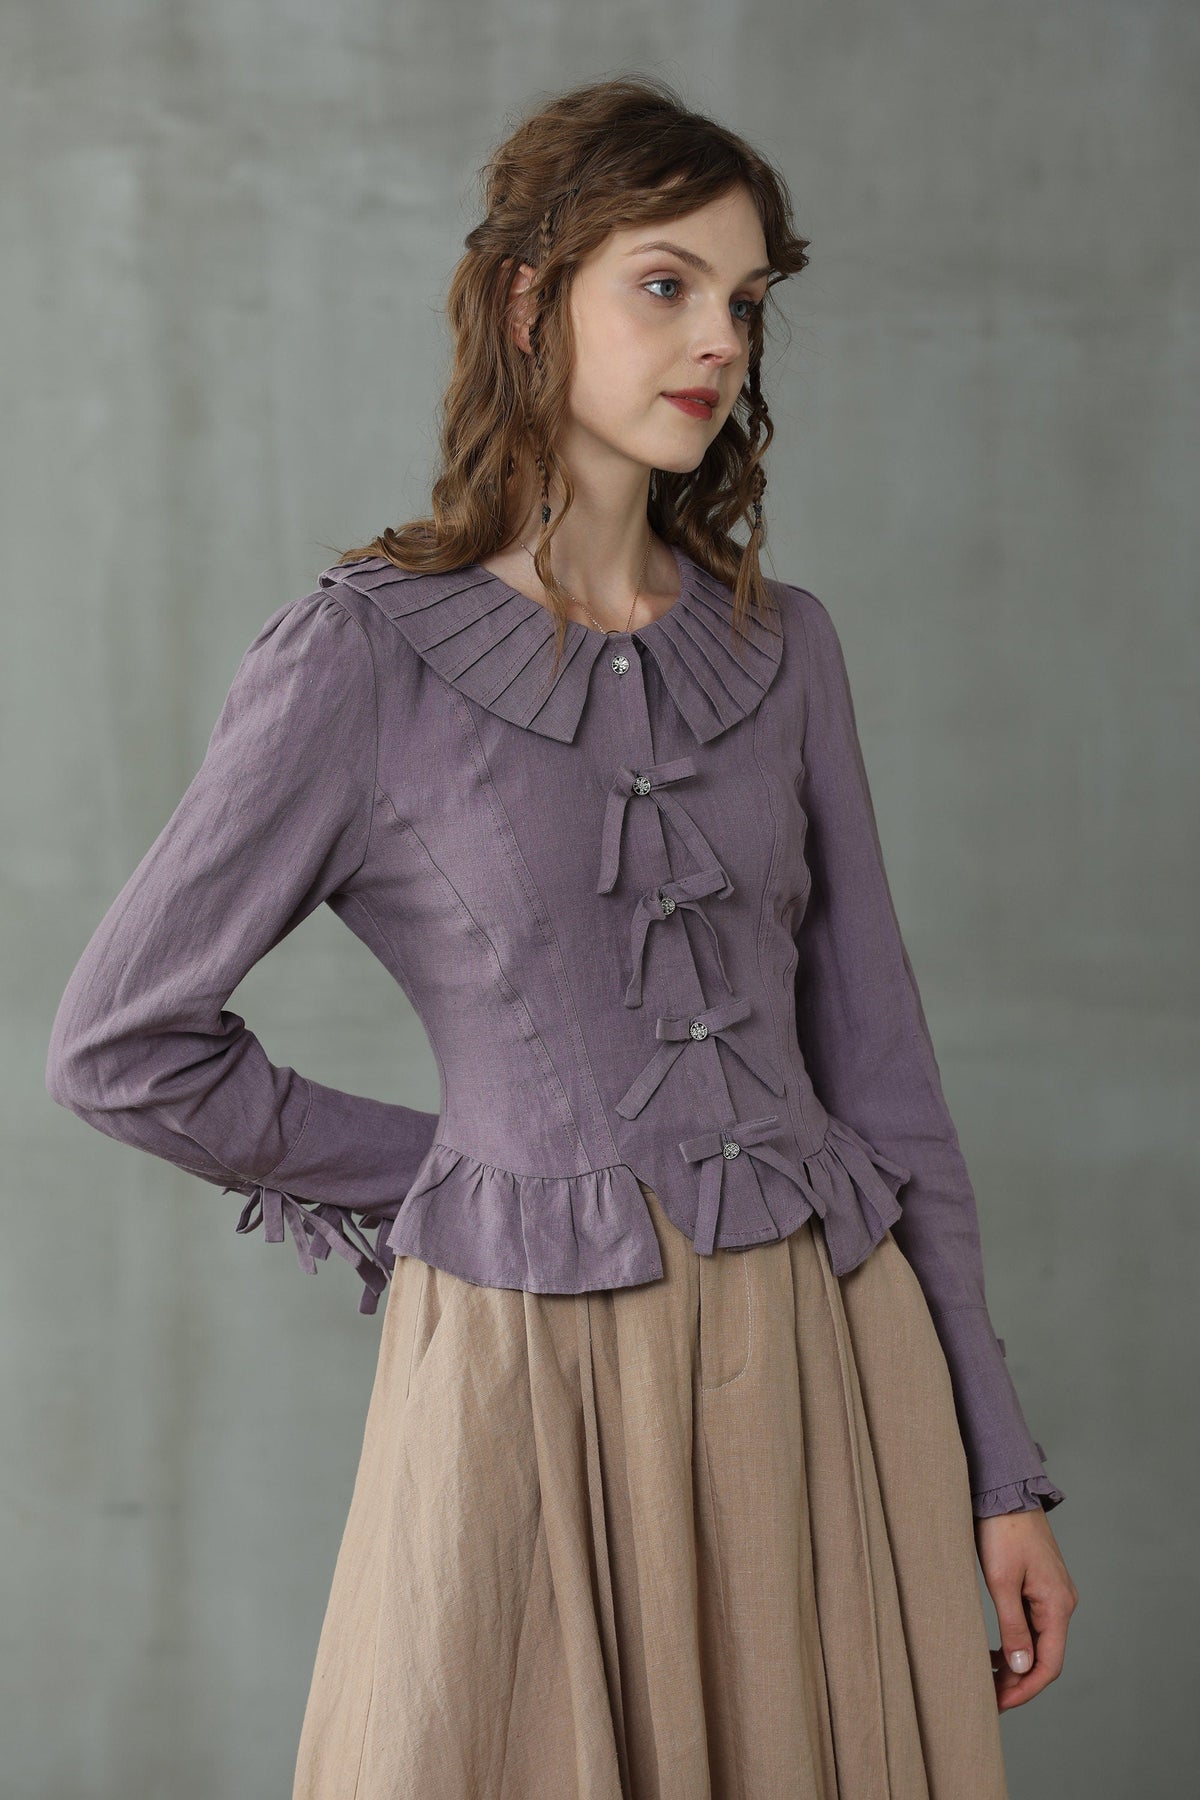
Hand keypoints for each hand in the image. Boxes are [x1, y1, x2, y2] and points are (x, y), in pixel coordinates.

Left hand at [974, 1507, 1077, 1711]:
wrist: (1006, 1492)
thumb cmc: (1002, 1532)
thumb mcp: (1001, 1581)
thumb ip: (1012, 1627)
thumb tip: (1020, 1669)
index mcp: (1057, 1605)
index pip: (1048, 1664)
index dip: (1025, 1689)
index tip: (999, 1703)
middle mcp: (1062, 1603)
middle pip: (1045, 1656)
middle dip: (1018, 1681)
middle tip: (988, 1695)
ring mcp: (1054, 1594)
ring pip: (1039, 1642)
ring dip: (1016, 1664)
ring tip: (987, 1677)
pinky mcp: (1042, 1586)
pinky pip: (1034, 1625)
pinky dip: (1017, 1643)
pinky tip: (995, 1651)